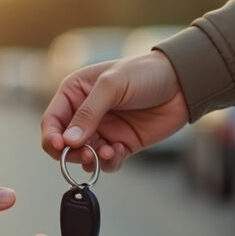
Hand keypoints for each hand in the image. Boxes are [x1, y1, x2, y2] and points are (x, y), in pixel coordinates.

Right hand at [41, 51, 188, 171]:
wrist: (182, 83)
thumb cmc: (145, 73)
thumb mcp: (112, 86)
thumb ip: (88, 113)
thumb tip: (68, 142)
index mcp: (75, 93)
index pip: (52, 120)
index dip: (51, 136)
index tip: (59, 147)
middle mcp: (85, 113)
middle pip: (64, 144)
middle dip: (72, 153)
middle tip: (86, 154)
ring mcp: (103, 130)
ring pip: (84, 156)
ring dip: (91, 160)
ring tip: (108, 152)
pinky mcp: (121, 144)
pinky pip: (106, 162)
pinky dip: (109, 162)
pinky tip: (119, 152)